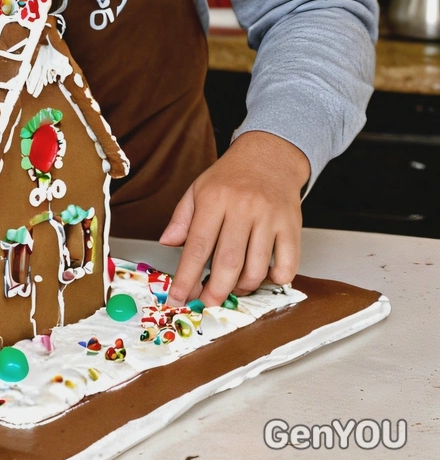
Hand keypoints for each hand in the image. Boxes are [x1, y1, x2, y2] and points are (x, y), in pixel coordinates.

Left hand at [160, 131, 308, 307]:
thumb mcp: (198, 189)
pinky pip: (286, 265)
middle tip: (206, 304)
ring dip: (242, 288)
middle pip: (227, 263)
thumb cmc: (231, 177)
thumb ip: (181, 218)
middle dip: (214, 292)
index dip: (186, 278)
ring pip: (255, 268)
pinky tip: (264, 276)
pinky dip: (275, 280)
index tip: (178, 299)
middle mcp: (242, 207)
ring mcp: (269, 217)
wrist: (270, 155)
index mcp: (214, 198)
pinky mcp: (291, 226)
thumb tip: (167, 243)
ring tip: (233, 287)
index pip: (196, 245)